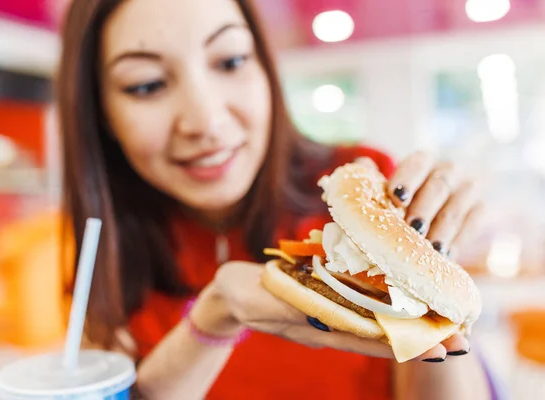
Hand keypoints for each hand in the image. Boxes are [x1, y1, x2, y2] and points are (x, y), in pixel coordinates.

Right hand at [193, 261, 468, 361]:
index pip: (371, 339)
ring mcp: (328, 314)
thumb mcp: (260, 299)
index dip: (407, 342)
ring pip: (377, 323)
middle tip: (461, 340)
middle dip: (421, 338)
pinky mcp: (324, 300)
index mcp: (317, 328)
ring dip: (410, 324)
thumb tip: (322, 309)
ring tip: (443, 324)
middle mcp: (329, 325)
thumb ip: (290, 305)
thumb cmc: (241, 295)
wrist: (228, 295)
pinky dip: (386, 307)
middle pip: (382, 335)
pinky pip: (361, 306)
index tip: (441, 346)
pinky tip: (403, 302)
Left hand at [360, 150, 485, 258]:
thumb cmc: (399, 203)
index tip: (396, 198)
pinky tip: (445, 256)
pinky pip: (474, 223)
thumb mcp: (385, 190)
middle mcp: (448, 171)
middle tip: (412, 229)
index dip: (408, 178)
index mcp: (423, 161)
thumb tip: (361, 166)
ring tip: (429, 248)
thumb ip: (372, 179)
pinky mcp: (480, 209)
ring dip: (442, 228)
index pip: (418, 162)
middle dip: (424, 208)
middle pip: (439, 185)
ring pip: (457, 206)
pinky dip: (459, 240)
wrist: (429, 219)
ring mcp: (468, 189)